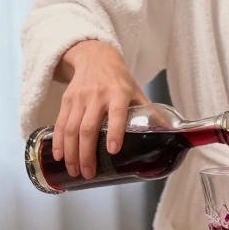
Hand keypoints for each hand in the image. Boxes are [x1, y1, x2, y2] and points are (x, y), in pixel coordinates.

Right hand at [52, 40, 149, 178]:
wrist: (94, 56)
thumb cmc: (119, 79)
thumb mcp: (137, 91)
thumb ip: (149, 113)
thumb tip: (170, 134)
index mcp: (118, 93)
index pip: (116, 114)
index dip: (115, 132)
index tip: (113, 151)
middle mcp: (97, 96)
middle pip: (88, 128)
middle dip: (87, 154)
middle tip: (89, 174)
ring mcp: (80, 98)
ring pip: (72, 129)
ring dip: (72, 153)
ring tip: (74, 171)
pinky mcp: (67, 100)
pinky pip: (60, 123)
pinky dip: (59, 142)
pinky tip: (59, 156)